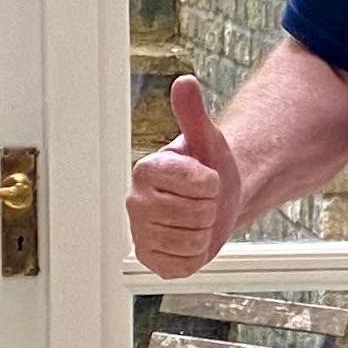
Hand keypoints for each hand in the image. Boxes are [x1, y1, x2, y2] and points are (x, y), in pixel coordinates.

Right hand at [129, 75, 242, 278]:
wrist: (212, 200)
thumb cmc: (207, 168)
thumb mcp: (206, 139)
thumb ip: (193, 112)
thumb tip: (184, 82)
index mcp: (146, 170)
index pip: (200, 184)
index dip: (212, 183)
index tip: (205, 178)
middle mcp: (135, 201)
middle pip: (197, 215)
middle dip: (209, 209)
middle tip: (201, 201)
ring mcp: (140, 233)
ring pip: (193, 241)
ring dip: (204, 232)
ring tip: (195, 220)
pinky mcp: (149, 259)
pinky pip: (184, 264)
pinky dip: (195, 255)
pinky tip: (188, 240)